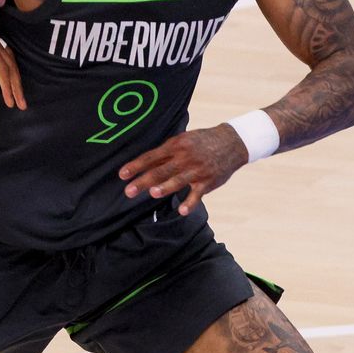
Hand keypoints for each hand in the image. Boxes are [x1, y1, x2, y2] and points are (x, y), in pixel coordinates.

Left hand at [0, 15, 25, 108]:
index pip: (2, 68)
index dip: (8, 87)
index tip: (11, 103)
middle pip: (10, 62)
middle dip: (16, 84)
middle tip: (21, 104)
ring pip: (7, 55)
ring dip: (11, 74)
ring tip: (13, 93)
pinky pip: (0, 48)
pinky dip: (4, 63)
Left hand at [118, 127, 248, 215]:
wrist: (231, 142)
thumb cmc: (201, 142)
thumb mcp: (183, 141)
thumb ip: (165, 154)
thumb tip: (143, 164)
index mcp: (175, 146)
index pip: (151, 157)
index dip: (136, 166)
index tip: (121, 175)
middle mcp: (185, 157)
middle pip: (160, 170)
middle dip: (143, 181)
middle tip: (128, 191)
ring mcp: (197, 170)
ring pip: (178, 180)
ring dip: (165, 187)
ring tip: (152, 193)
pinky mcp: (208, 181)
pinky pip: (197, 194)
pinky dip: (190, 203)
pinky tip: (181, 211)